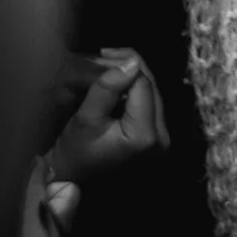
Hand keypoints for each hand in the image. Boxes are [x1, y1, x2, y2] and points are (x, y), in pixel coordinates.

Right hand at [48, 48, 167, 184]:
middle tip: (105, 54)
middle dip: (129, 67)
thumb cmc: (75, 153)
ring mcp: (162, 140)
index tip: (102, 55)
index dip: (123, 66)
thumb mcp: (86, 117)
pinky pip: (149, 105)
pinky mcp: (157, 140)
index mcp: (145, 136)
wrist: (74, 182)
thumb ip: (108, 87)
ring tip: (109, 65)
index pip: (142, 85)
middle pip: (151, 87)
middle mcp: (162, 139)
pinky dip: (134, 92)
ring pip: (152, 93)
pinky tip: (117, 83)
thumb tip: (131, 62)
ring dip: (132, 78)